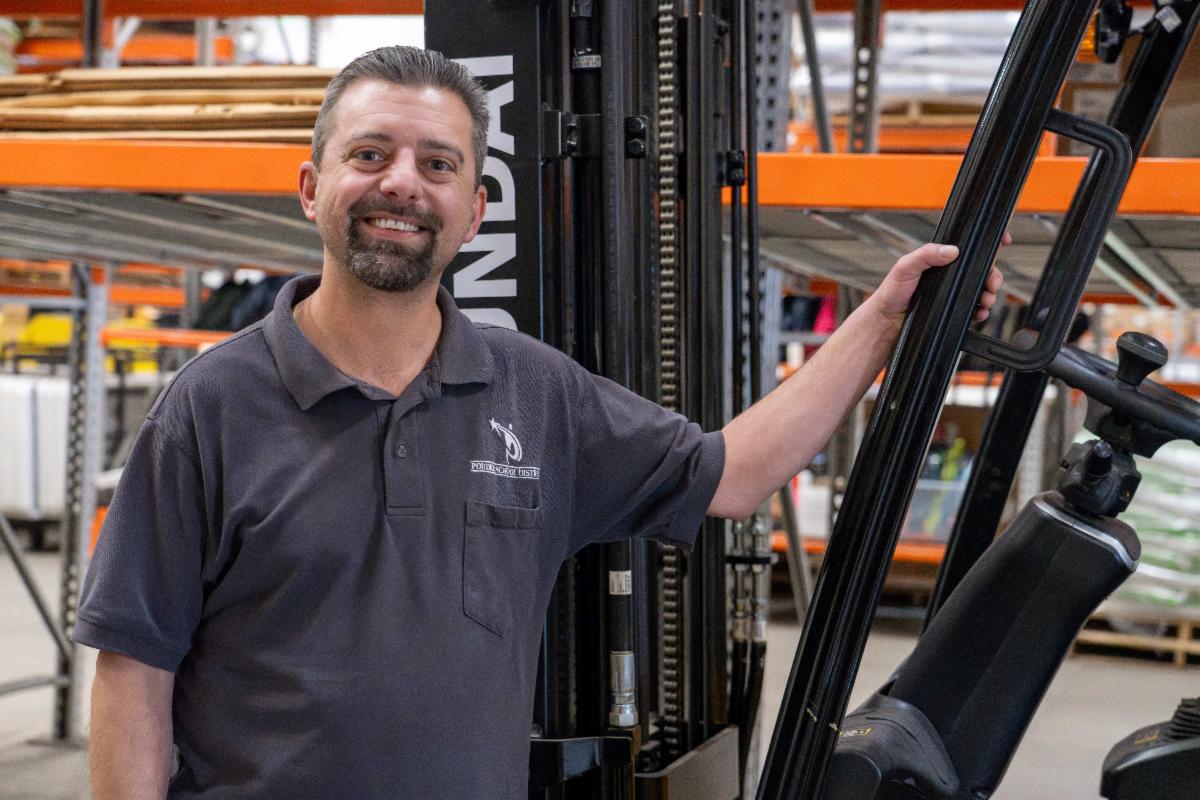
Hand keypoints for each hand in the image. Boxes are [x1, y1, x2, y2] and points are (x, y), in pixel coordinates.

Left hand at [869, 236, 1007, 323]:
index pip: (969, 247)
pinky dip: (982, 311)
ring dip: (990, 294)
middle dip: (994, 276)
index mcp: (940, 260)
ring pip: (982, 290)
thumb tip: (951, 250)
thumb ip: (925, 254)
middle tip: (991, 284)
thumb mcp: (905, 267)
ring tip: (986, 300)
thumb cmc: (891, 294)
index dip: (988, 243)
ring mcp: (953, 293)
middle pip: (983, 270)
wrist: (887, 323)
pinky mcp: (954, 311)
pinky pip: (975, 309)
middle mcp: (950, 275)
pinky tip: (979, 313)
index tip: (1003, 240)